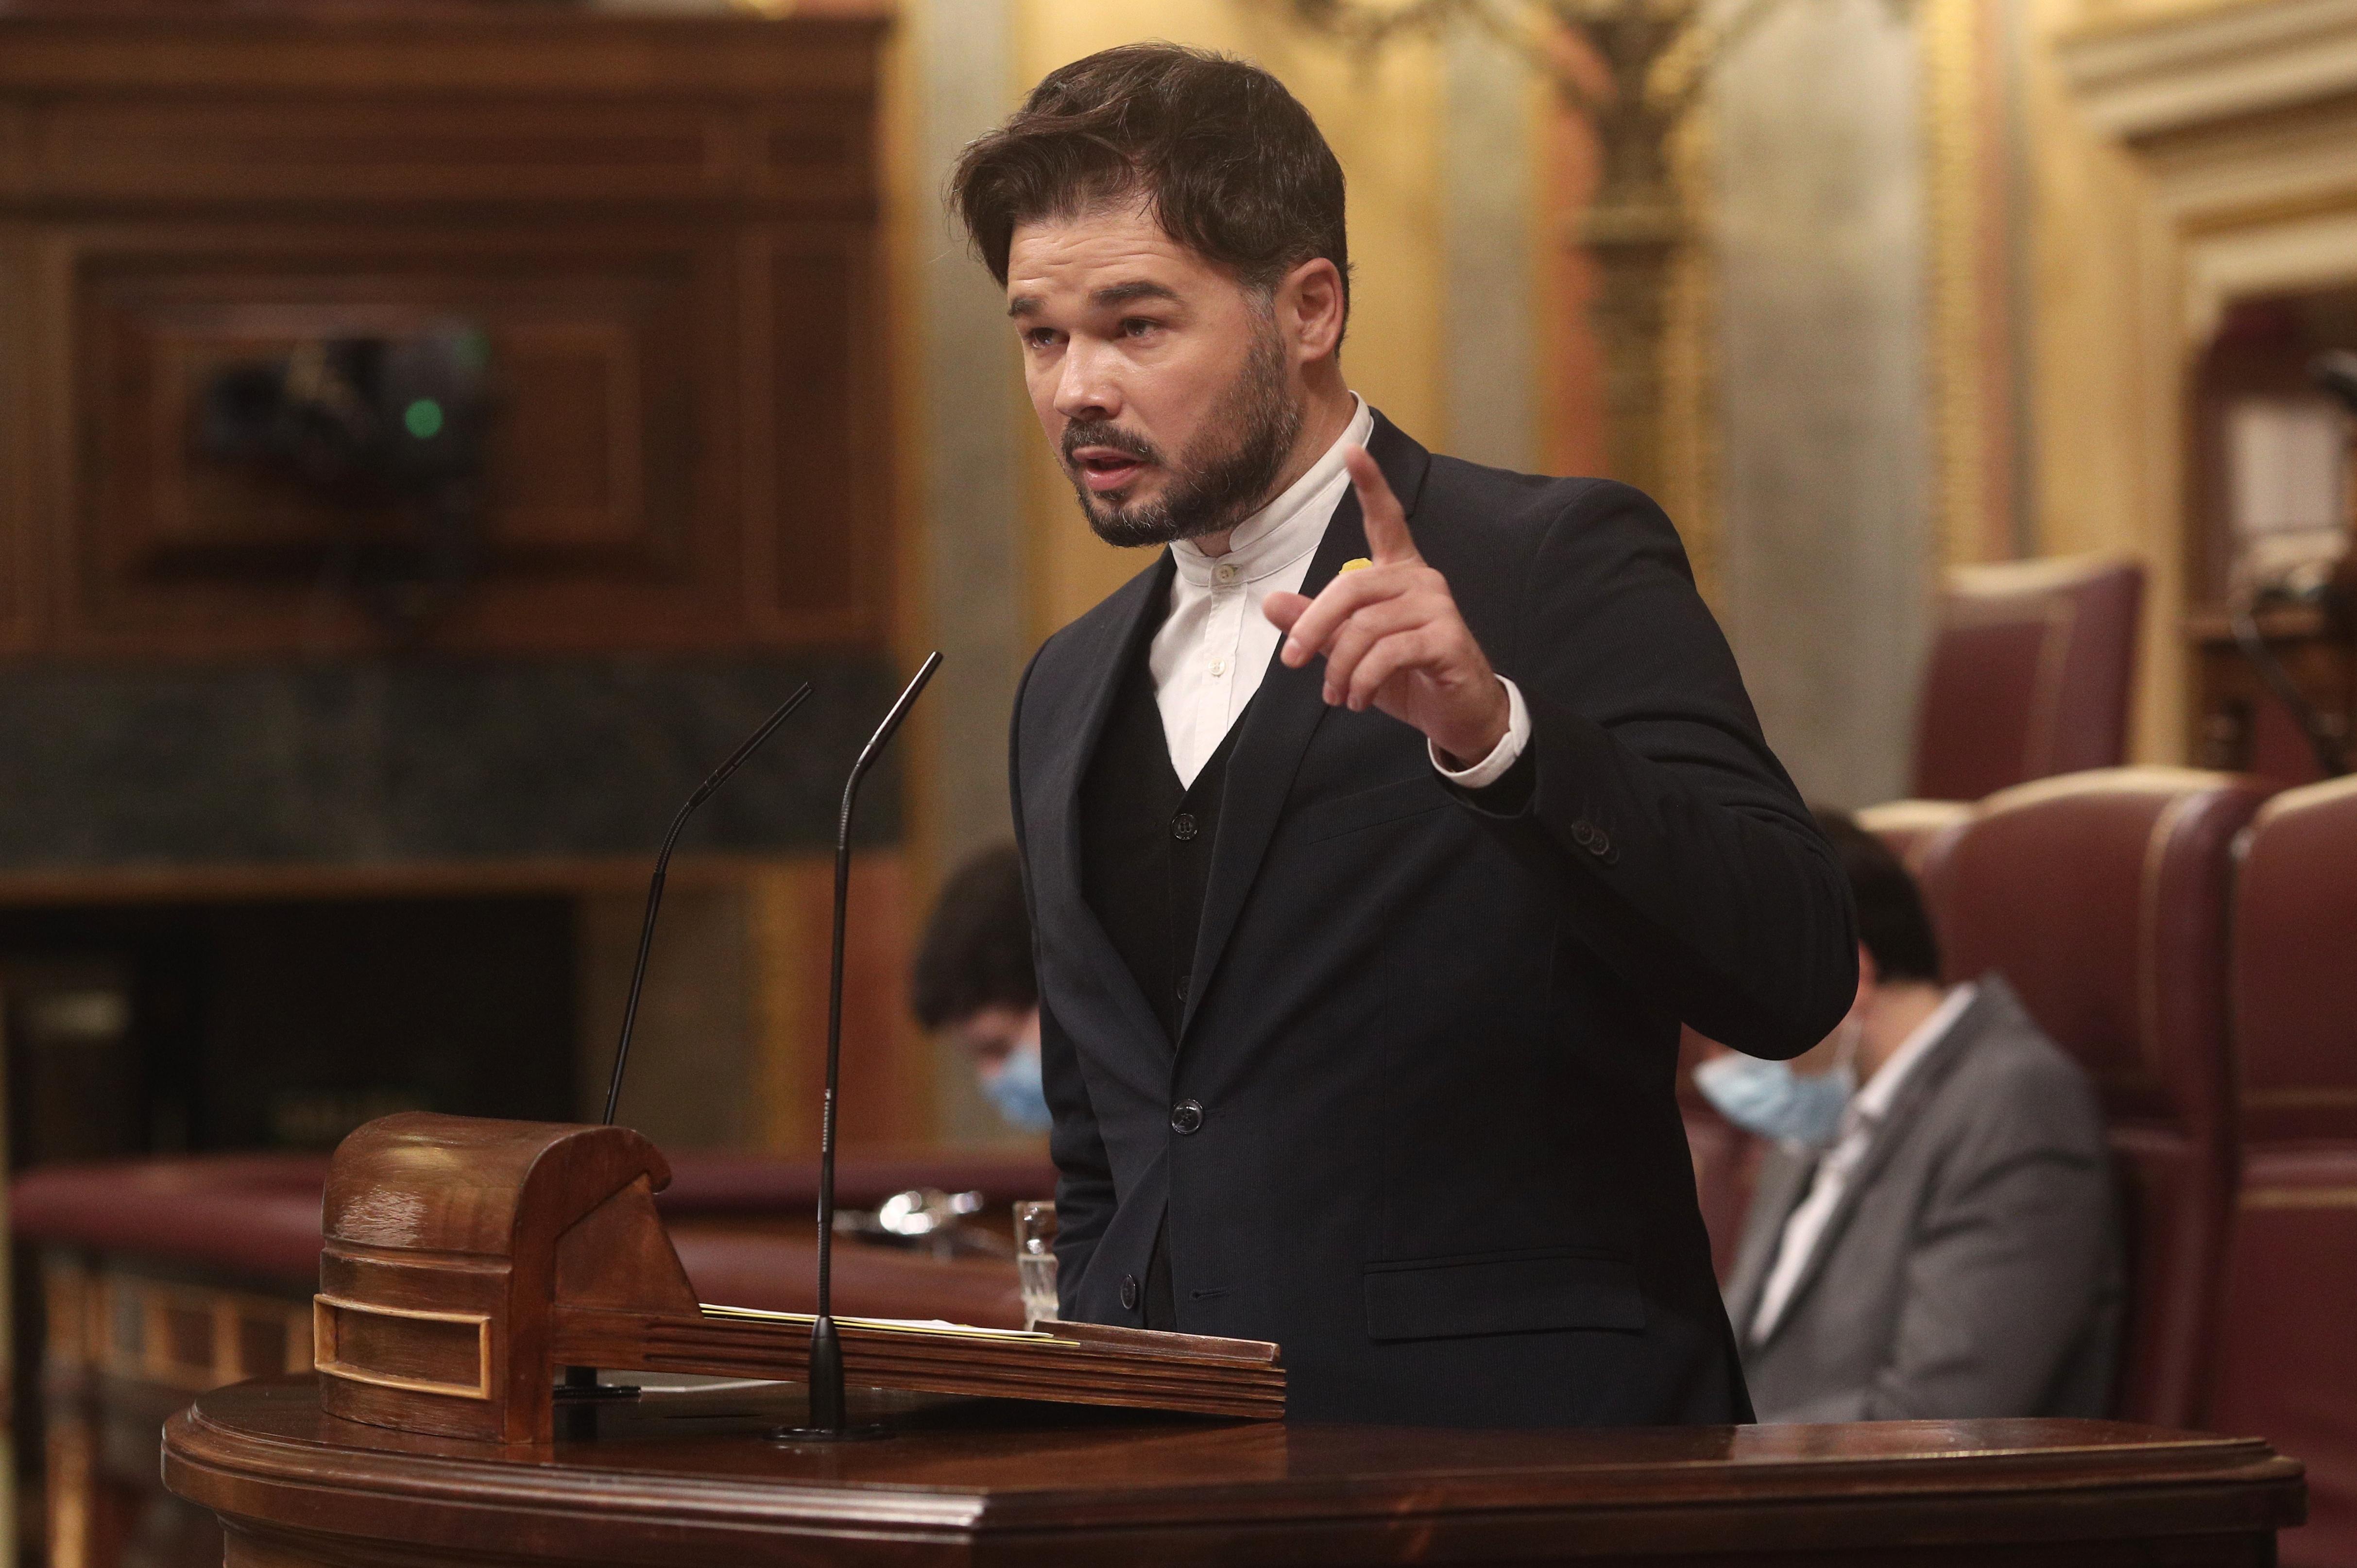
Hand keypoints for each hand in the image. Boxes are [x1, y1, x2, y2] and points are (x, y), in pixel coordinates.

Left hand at [1264, 447, 1509, 766]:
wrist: (1457, 713)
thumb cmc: (1406, 675)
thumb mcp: (1350, 650)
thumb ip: (1316, 624)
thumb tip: (1270, 603)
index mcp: (1399, 572)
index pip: (1385, 520)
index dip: (1370, 485)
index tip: (1352, 451)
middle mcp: (1421, 580)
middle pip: (1351, 586)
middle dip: (1313, 626)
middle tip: (1292, 662)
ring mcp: (1438, 607)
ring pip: (1366, 627)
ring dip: (1339, 668)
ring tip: (1335, 695)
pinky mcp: (1447, 639)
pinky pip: (1388, 653)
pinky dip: (1362, 681)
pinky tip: (1357, 698)